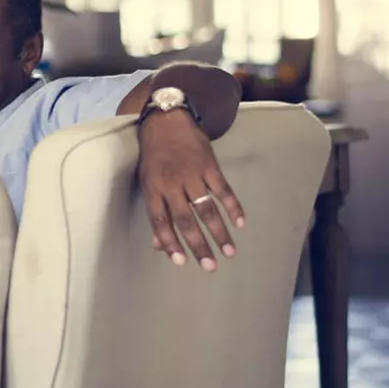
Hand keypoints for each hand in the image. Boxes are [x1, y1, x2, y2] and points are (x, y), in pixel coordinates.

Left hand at [137, 110, 246, 271]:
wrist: (166, 120)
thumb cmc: (153, 155)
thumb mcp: (146, 180)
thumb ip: (155, 212)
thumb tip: (158, 245)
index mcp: (153, 188)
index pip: (161, 221)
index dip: (170, 242)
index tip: (181, 262)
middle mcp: (172, 184)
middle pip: (186, 220)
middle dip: (199, 246)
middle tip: (210, 266)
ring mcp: (192, 174)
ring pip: (207, 209)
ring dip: (220, 232)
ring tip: (230, 252)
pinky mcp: (209, 165)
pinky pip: (224, 190)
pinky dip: (233, 207)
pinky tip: (241, 223)